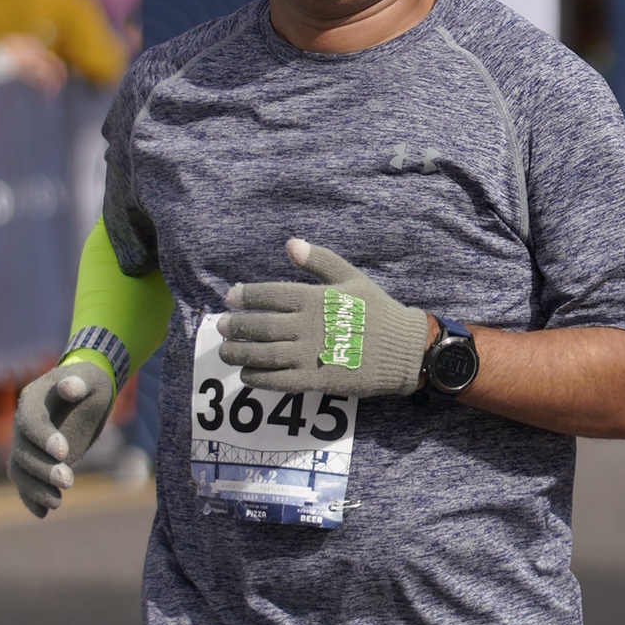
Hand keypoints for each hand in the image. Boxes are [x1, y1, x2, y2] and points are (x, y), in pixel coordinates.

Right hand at [10, 354, 117, 517]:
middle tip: (68, 480)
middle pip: (23, 452)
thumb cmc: (88, 384)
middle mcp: (22, 424)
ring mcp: (26, 445)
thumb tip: (71, 386)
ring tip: (57, 502)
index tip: (63, 452)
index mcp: (32, 400)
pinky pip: (25, 483)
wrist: (84, 395)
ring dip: (35, 489)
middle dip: (43, 469)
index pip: (30, 421)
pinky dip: (31, 499)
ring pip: (20, 471)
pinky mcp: (35, 462)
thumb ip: (79, 381)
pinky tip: (43, 513)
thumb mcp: (90, 378)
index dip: (42, 437)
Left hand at [219, 238, 429, 400]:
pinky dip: (258, 378)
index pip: (270, 294)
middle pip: (261, 326)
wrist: (402, 348)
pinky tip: (247, 375)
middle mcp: (308, 325)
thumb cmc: (377, 310)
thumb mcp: (351, 277)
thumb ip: (319, 261)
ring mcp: (311, 354)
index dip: (246, 296)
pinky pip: (279, 380)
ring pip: (264, 354)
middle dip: (236, 326)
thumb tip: (290, 244)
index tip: (231, 298)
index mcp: (315, 298)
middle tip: (221, 326)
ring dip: (239, 353)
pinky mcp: (316, 379)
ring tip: (225, 351)